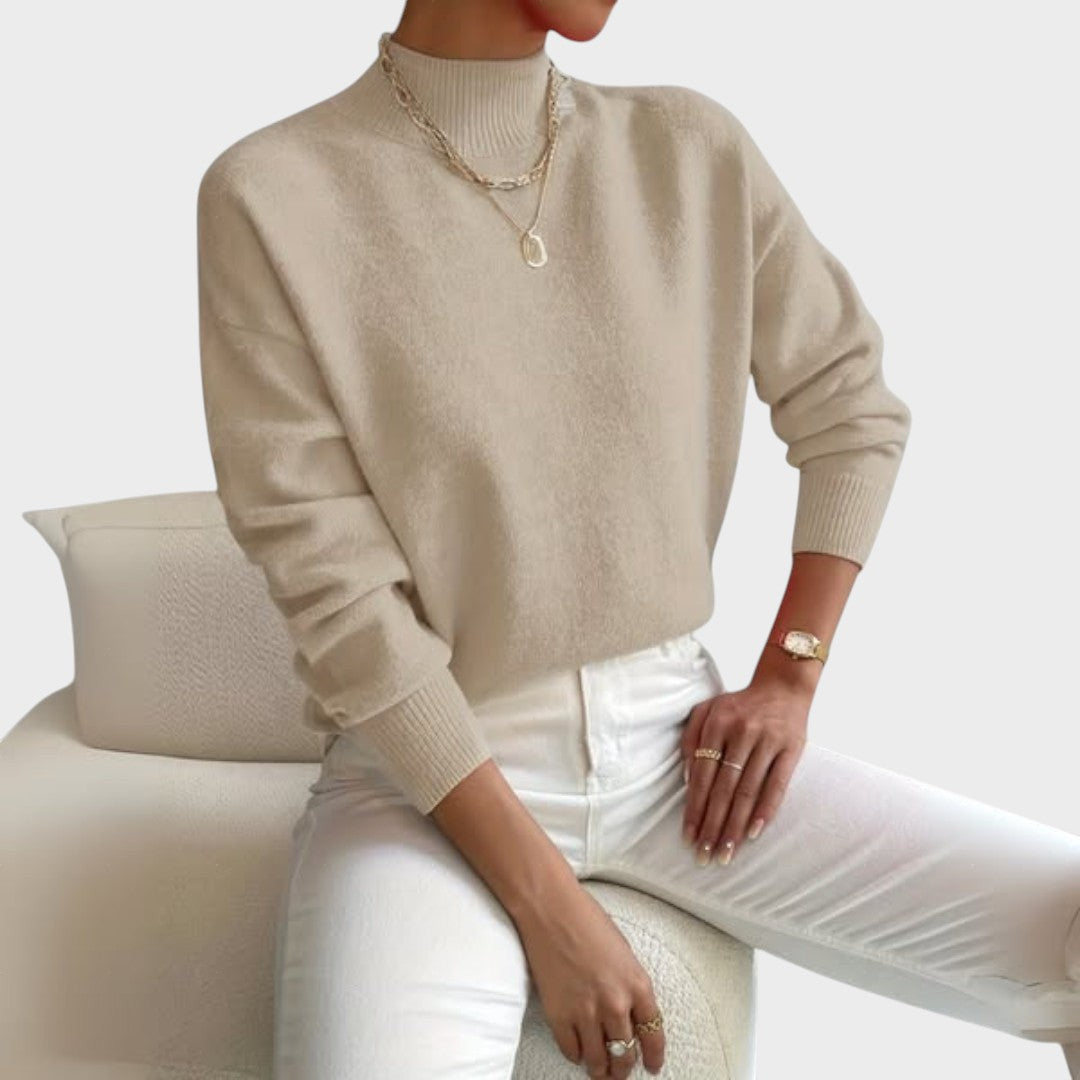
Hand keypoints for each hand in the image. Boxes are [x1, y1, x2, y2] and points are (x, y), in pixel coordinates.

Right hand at [514, 881, 664, 1077]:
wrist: (551, 909)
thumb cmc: (587, 921)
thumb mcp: (623, 953)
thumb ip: (630, 985)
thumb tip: (630, 1014)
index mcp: (637, 985)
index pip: (654, 1035)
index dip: (654, 1057)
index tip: (653, 1066)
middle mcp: (616, 1004)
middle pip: (625, 1054)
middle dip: (624, 1067)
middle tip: (621, 1072)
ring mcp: (586, 1012)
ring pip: (598, 1060)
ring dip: (600, 1070)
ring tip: (600, 1071)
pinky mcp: (559, 1015)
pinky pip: (571, 1050)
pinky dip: (576, 1054)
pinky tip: (578, 1051)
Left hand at [680, 673, 810, 864]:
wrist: (783, 685)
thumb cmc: (739, 704)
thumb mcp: (706, 709)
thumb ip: (690, 738)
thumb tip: (686, 779)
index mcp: (716, 724)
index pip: (701, 775)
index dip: (694, 808)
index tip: (689, 836)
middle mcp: (741, 733)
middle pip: (723, 788)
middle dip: (712, 825)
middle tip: (704, 855)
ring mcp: (767, 741)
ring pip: (748, 791)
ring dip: (736, 825)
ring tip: (726, 852)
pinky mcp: (791, 749)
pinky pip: (777, 785)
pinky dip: (766, 810)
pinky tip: (755, 833)